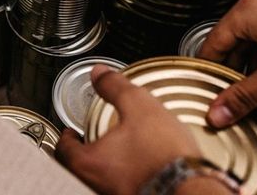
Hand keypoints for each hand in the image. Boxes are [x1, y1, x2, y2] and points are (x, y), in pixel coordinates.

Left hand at [56, 65, 202, 194]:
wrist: (193, 190)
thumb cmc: (165, 156)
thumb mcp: (139, 106)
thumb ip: (115, 87)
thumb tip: (99, 73)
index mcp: (90, 163)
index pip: (63, 151)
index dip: (66, 138)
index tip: (70, 133)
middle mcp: (97, 186)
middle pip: (80, 169)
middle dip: (86, 153)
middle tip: (94, 139)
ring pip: (102, 180)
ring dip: (108, 166)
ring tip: (121, 151)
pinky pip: (124, 188)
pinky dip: (127, 177)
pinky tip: (144, 168)